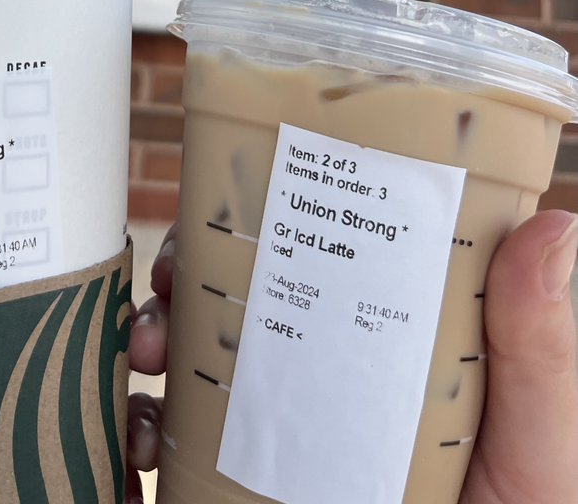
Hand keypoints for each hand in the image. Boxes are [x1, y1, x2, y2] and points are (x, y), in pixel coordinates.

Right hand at [125, 211, 577, 503]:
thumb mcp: (535, 447)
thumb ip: (540, 353)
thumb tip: (552, 225)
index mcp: (387, 343)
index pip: (323, 252)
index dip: (264, 213)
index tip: (224, 200)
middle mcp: (326, 375)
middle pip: (237, 294)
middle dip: (183, 271)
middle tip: (165, 277)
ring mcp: (282, 432)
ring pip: (190, 355)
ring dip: (148, 333)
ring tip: (143, 349)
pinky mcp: (235, 478)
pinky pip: (170, 436)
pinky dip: (137, 418)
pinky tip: (138, 426)